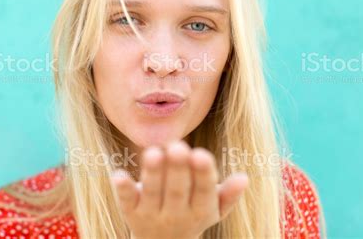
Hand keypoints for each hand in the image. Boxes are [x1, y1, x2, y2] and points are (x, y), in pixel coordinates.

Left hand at [110, 140, 248, 238]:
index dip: (202, 174)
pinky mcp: (132, 213)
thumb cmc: (192, 215)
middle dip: (177, 169)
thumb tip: (244, 178)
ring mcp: (152, 215)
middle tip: (177, 146)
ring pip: (152, 193)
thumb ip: (228, 194)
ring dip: (153, 174)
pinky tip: (118, 175)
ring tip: (153, 152)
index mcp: (201, 210)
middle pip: (177, 191)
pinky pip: (127, 201)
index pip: (203, 191)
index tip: (200, 154)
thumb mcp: (213, 209)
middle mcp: (177, 215)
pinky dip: (124, 189)